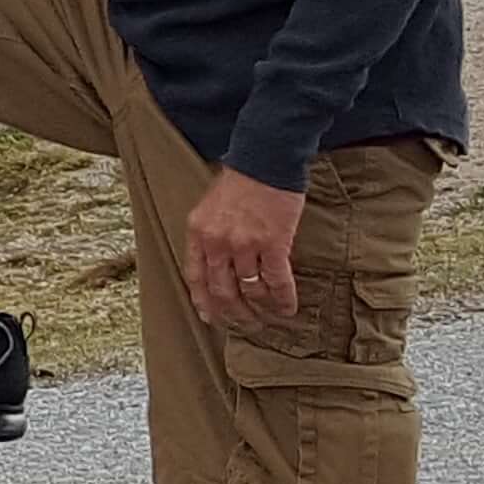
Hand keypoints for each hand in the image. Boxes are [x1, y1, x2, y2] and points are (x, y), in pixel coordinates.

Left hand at [182, 168, 306, 331]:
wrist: (265, 159)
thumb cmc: (240, 180)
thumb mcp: (210, 207)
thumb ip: (209, 236)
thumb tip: (219, 266)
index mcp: (198, 233)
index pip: (195, 278)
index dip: (203, 303)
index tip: (210, 318)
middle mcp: (218, 242)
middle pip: (222, 291)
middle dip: (234, 313)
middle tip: (245, 324)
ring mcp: (245, 244)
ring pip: (250, 291)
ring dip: (259, 310)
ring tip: (267, 318)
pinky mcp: (274, 243)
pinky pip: (277, 282)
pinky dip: (283, 299)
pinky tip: (288, 308)